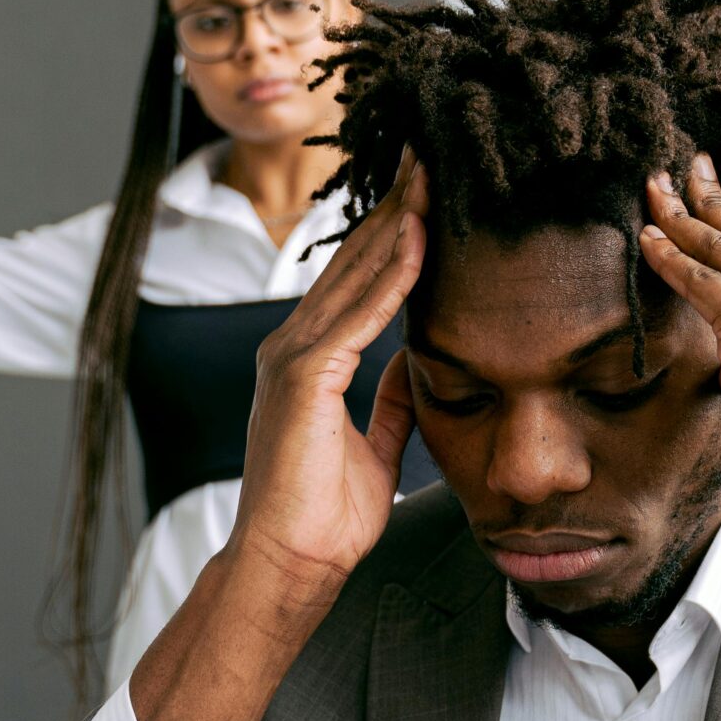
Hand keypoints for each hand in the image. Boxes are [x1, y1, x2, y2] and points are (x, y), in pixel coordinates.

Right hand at [231, 151, 428, 596]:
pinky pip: (358, 315)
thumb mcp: (374, 448)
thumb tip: (417, 364)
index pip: (357, 281)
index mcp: (308, 360)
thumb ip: (391, 401)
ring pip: (354, 274)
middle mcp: (293, 347)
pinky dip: (390, 275)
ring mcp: (292, 358)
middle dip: (394, 206)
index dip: (393, 233)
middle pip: (353, 261)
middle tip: (428, 154)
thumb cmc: (323, 519)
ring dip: (395, 223)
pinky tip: (418, 238)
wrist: (289, 566)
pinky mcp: (303, 378)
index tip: (427, 191)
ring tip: (430, 174)